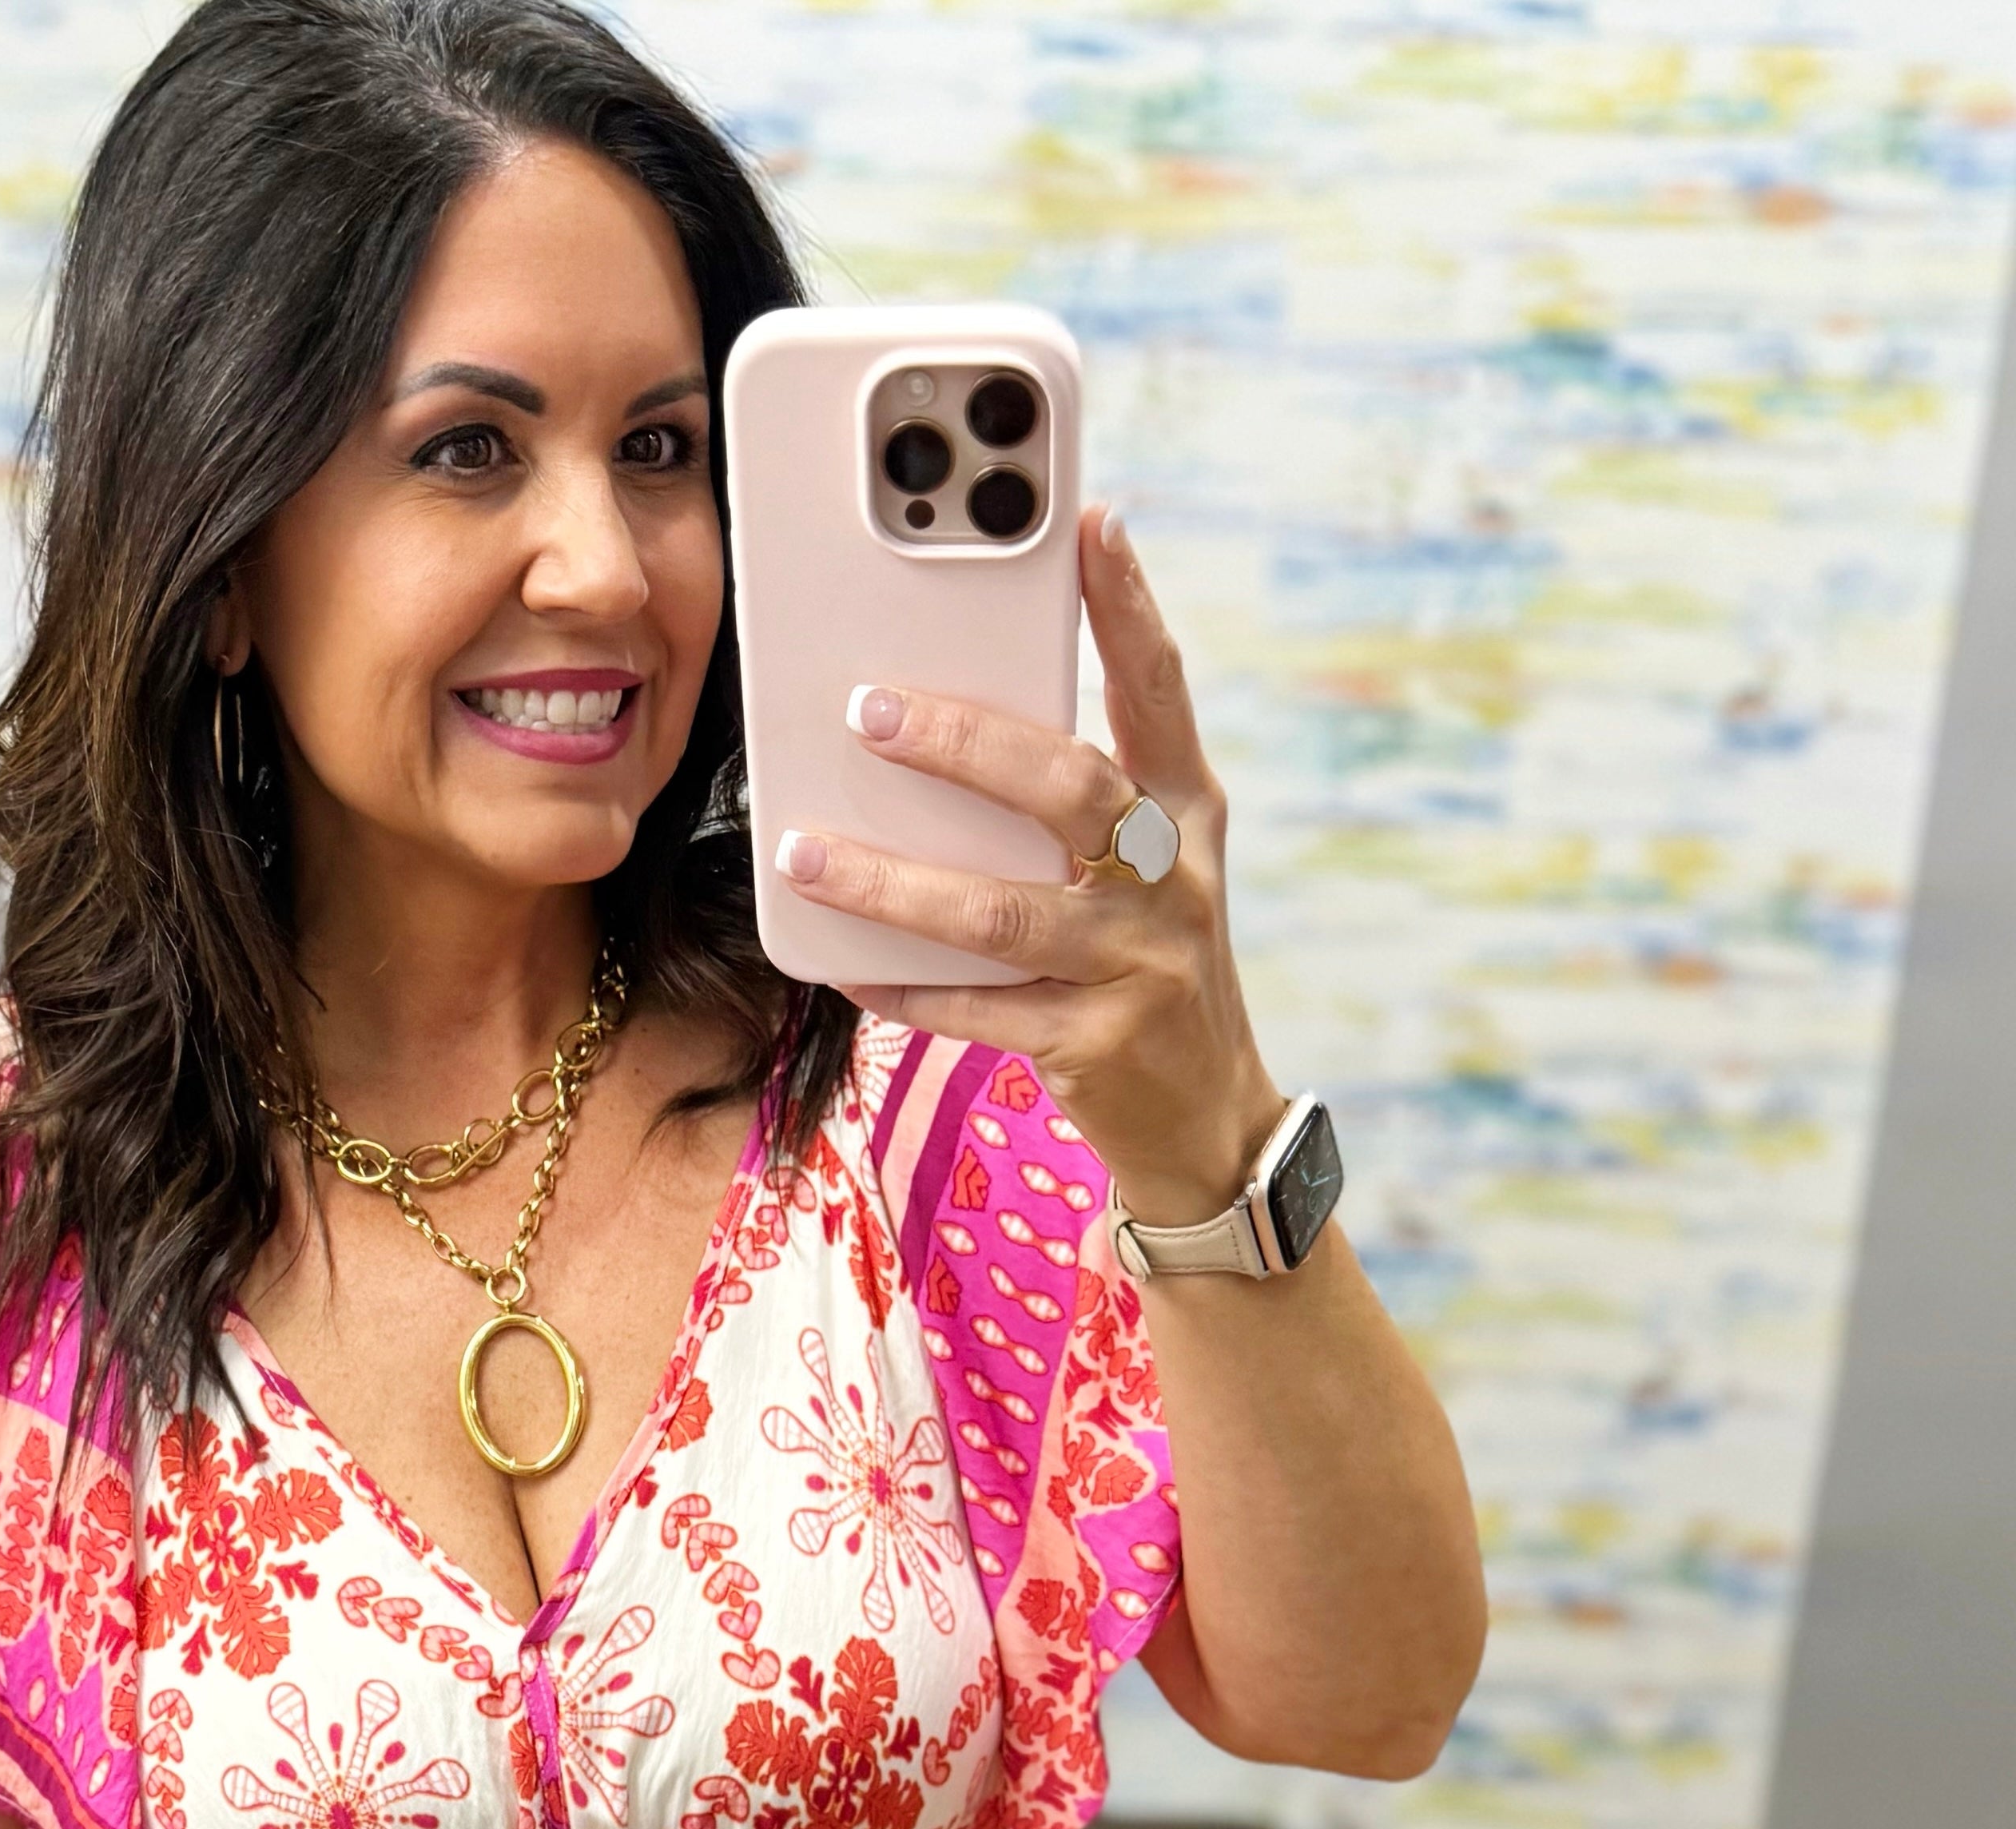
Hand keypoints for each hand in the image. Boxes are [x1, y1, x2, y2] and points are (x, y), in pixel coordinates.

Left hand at [776, 504, 1285, 1227]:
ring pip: (1001, 912)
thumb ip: (1075, 802)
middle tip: (868, 710)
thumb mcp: (1141, 871)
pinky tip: (843, 965)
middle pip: (1070, 788)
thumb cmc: (1147, 966)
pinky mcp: (1094, 1046)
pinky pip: (979, 1012)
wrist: (1208, 1119)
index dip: (1129, 605)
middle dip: (966, 744)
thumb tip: (945, 727)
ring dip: (894, 882)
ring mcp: (1139, 966)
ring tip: (806, 853)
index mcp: (1188, 812)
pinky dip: (905, 987)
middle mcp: (1172, 879)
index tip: (1089, 522)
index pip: (1160, 690)